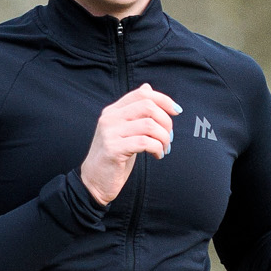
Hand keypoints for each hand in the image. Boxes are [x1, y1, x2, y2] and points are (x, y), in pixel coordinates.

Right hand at [79, 82, 182, 205]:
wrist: (94, 182)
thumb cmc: (114, 157)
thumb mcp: (124, 130)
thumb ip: (135, 112)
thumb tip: (147, 88)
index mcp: (113, 111)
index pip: (142, 94)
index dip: (164, 100)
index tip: (177, 111)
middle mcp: (109, 118)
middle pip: (148, 106)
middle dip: (166, 121)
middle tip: (169, 138)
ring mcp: (110, 133)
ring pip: (149, 125)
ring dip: (163, 138)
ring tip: (164, 149)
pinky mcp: (113, 149)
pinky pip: (144, 142)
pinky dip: (157, 148)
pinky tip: (158, 156)